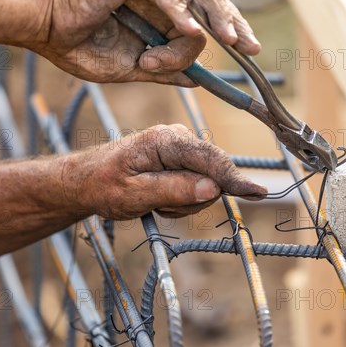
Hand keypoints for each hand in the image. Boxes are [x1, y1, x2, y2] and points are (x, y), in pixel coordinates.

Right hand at [33, 0, 260, 85]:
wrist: (46, 32)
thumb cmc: (81, 47)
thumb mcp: (131, 68)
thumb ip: (163, 69)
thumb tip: (195, 80)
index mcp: (161, 15)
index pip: (204, 18)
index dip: (229, 32)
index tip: (248, 52)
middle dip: (234, 22)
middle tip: (250, 46)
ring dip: (214, 15)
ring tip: (229, 39)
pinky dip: (177, 9)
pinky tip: (185, 29)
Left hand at [63, 124, 266, 218]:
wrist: (87, 180)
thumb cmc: (103, 185)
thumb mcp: (133, 194)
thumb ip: (172, 190)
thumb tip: (212, 188)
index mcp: (166, 141)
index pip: (210, 160)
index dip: (234, 179)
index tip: (258, 192)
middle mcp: (178, 139)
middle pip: (211, 175)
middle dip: (191, 198)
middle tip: (159, 207)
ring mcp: (180, 149)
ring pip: (204, 185)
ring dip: (182, 202)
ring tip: (153, 202)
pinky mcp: (180, 161)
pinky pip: (195, 186)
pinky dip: (180, 199)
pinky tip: (158, 199)